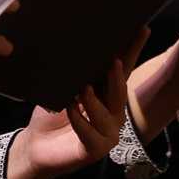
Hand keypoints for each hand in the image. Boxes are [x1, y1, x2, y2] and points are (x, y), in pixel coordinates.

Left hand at [4, 28, 146, 178]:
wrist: (37, 145)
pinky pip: (90, 133)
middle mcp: (112, 111)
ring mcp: (107, 131)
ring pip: (107, 112)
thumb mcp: (62, 88)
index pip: (122, 69)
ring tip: (84, 89)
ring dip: (94, 100)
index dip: (132, 50)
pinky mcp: (95, 148)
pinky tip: (70, 110)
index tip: (142, 29)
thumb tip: (74, 45)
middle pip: (119, 89)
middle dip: (116, 75)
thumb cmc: (53, 113)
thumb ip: (73, 73)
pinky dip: (79, 120)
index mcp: (106, 92)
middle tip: (113, 61)